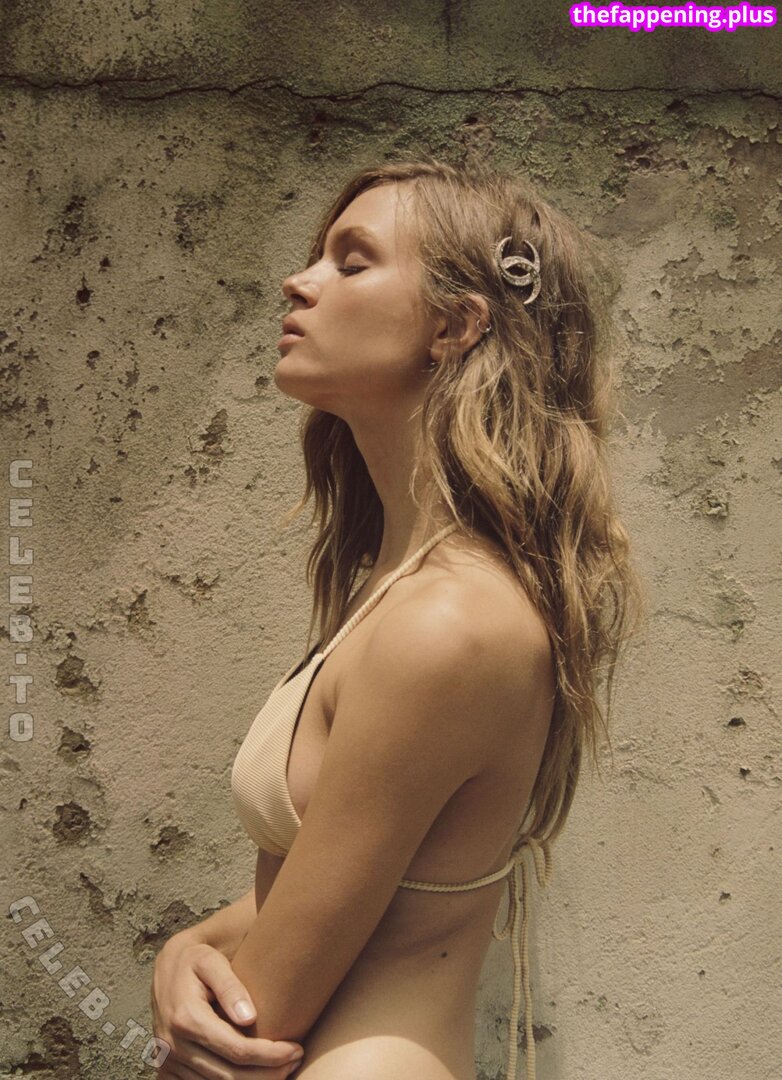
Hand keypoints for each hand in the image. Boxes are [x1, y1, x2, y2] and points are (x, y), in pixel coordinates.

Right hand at [151, 934, 304, 1078]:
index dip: (270, 1055)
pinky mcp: (167, 1069)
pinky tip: (253, 1074)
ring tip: (282, 1069)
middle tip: (295, 1061)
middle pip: (230, 1076)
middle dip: (268, 1074)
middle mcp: (174, 1046)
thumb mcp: (211, 961)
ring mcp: (168, 1061)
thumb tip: (250, 1018)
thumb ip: (230, 987)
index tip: (295, 1049)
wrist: (166, 967)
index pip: (237, 1050)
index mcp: (186, 1019)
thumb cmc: (195, 960)